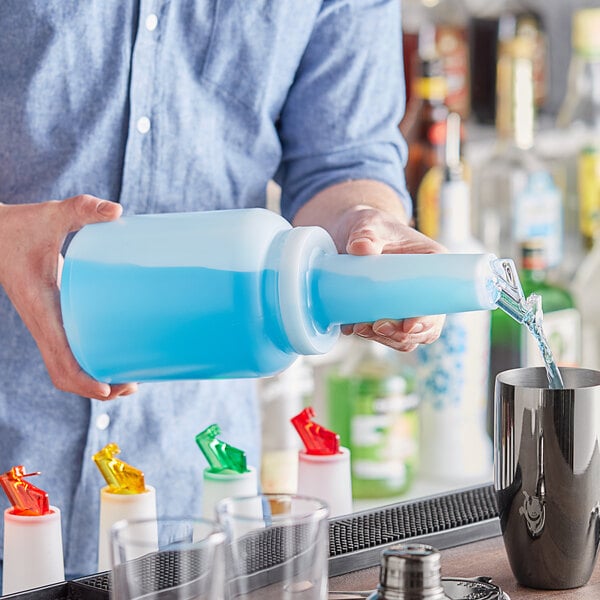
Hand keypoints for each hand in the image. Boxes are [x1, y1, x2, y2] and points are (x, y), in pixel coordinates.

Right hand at [0, 195, 138, 399]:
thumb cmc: (19, 226)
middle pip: (65, 374)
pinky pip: (67, 351)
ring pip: (65, 367)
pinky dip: (87, 363)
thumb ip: (81, 210)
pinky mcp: (52, 317)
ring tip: (129, 379)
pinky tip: (112, 356)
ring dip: (93, 379)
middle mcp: (43, 323)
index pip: (59, 359)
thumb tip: (117, 210)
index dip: (82, 379)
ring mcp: (46, 324)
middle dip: (96, 387)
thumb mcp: (50, 216)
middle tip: (132, 385)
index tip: (109, 389)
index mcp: (41, 309)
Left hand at [336, 206, 446, 351]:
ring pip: (405, 336)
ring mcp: (408, 304)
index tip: (407, 326)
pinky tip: (351, 326)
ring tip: (359, 327)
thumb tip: (360, 247)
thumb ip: (365, 233)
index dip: (428, 319)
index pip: (441, 300)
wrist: (355, 235)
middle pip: (425, 327)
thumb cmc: (371, 225)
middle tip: (375, 327)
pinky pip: (386, 335)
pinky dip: (369, 336)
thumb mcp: (368, 223)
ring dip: (384, 339)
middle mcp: (426, 290)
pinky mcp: (390, 313)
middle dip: (401, 335)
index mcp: (434, 265)